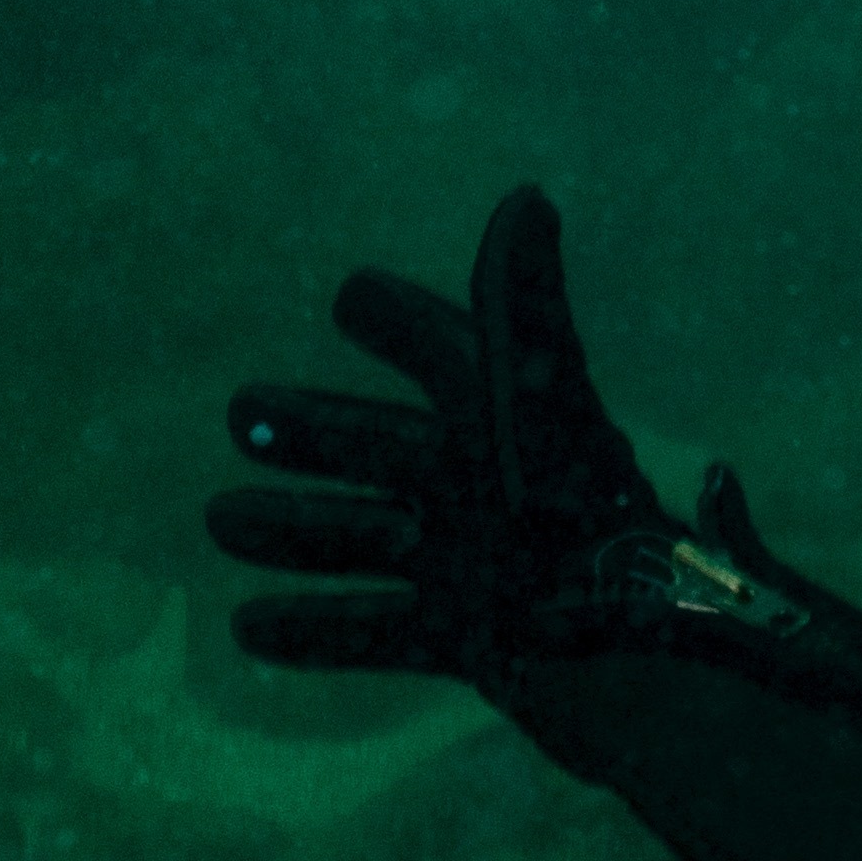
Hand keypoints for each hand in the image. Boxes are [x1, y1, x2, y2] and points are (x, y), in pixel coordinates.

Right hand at [212, 184, 712, 686]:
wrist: (639, 665)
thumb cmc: (586, 521)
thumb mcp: (542, 406)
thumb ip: (521, 309)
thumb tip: (526, 195)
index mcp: (506, 422)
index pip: (445, 350)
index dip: (400, 321)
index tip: (353, 301)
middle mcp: (486, 490)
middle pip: (381, 449)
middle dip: (310, 433)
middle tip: (239, 415)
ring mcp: (476, 569)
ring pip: (363, 539)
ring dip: (292, 529)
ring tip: (222, 522)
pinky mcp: (472, 643)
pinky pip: (378, 631)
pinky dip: (314, 629)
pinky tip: (249, 629)